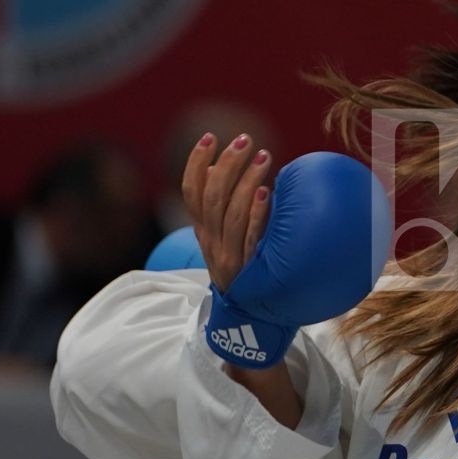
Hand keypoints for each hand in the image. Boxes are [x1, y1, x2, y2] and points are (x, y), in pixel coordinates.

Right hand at [181, 132, 271, 292]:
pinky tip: (266, 193)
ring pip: (229, 213)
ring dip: (246, 181)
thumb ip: (235, 211)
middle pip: (212, 197)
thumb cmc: (250, 271)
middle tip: (244, 140)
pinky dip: (255, 214)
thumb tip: (250, 171)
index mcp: (203, 232)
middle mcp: (211, 242)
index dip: (196, 163)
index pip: (191, 192)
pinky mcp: (246, 270)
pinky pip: (249, 238)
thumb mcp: (234, 240)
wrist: (250, 321)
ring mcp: (227, 257)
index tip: (210, 137)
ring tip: (265, 157)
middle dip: (226, 164)